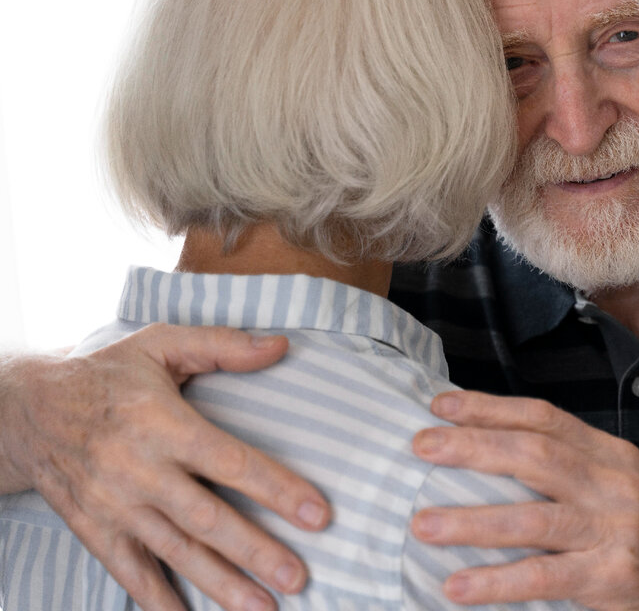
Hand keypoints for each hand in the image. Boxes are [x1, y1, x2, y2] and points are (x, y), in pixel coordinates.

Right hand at [0, 323, 330, 610]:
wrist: (26, 410)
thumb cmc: (109, 373)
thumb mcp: (162, 344)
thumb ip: (223, 346)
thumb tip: (281, 345)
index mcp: (161, 423)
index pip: (230, 462)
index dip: (276, 489)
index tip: (318, 514)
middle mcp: (138, 470)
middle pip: (207, 519)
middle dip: (256, 552)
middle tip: (299, 578)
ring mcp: (114, 506)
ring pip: (176, 553)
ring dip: (222, 584)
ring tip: (264, 608)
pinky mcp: (96, 531)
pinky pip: (131, 573)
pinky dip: (160, 601)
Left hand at [409, 390, 638, 609]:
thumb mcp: (617, 484)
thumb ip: (568, 467)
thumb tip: (489, 452)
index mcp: (609, 454)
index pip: (545, 419)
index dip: (492, 408)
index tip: (441, 405)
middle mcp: (612, 484)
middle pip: (535, 456)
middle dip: (473, 448)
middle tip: (421, 447)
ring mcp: (613, 531)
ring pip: (534, 517)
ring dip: (473, 520)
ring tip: (423, 524)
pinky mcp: (610, 577)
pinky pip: (544, 577)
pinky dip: (497, 582)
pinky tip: (458, 585)